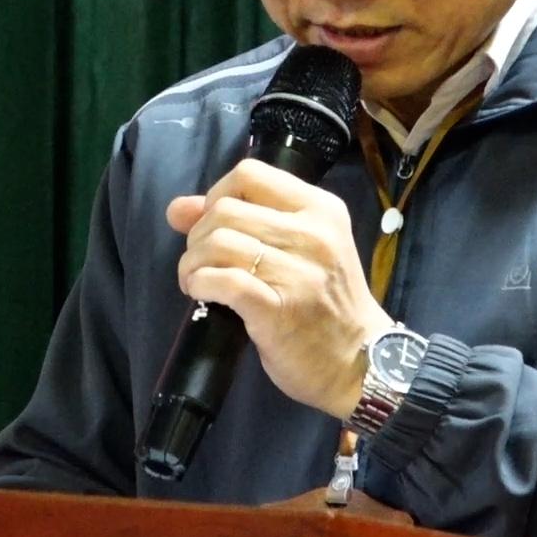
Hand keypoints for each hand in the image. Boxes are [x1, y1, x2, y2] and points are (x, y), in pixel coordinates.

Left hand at [166, 159, 393, 419]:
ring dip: (193, 262)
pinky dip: (199, 283)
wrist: (360, 363)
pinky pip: (222, 280)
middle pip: (225, 209)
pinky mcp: (278, 309)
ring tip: (198, 279)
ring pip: (218, 242)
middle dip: (198, 235)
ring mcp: (298, 272)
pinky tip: (201, 292)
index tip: (216, 224)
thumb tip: (177, 208)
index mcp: (321, 209)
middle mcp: (313, 234)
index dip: (217, 194)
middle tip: (203, 261)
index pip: (249, 173)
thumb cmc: (327, 304)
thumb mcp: (301, 249)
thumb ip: (244, 220)